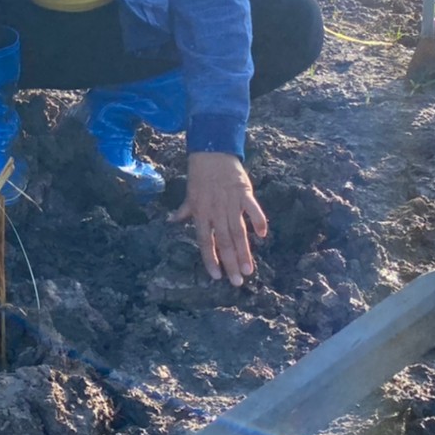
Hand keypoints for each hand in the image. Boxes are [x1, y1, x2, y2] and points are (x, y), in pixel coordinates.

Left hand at [169, 152, 266, 286]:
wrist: (212, 152)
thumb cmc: (200, 176)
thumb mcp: (190, 194)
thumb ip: (185, 211)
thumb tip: (171, 221)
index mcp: (201, 213)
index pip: (204, 241)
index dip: (210, 259)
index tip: (217, 276)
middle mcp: (215, 211)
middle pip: (223, 241)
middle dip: (231, 263)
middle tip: (238, 281)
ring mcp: (230, 202)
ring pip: (238, 232)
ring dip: (244, 251)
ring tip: (249, 270)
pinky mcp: (244, 192)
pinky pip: (253, 209)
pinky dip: (259, 220)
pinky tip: (263, 235)